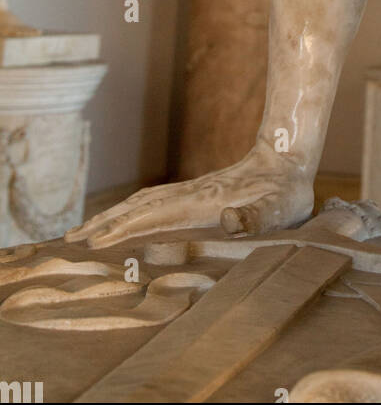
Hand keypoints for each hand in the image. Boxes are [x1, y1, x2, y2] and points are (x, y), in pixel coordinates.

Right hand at [66, 141, 313, 246]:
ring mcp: (191, 192)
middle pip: (136, 208)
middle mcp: (189, 195)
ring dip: (111, 216)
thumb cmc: (285, 194)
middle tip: (69, 241)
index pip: (152, 216)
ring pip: (141, 203)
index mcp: (201, 203)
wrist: (289, 161)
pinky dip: (130, 211)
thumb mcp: (279, 210)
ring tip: (84, 231)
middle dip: (103, 224)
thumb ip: (255, 217)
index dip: (122, 229)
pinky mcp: (196, 194)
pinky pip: (153, 203)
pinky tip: (124, 219)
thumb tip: (228, 218)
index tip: (93, 243)